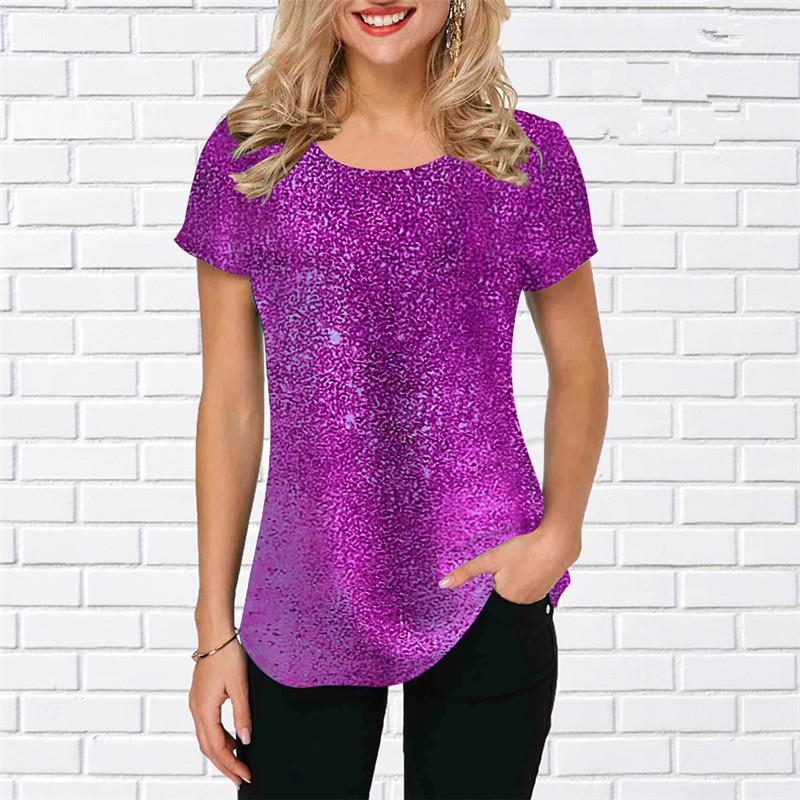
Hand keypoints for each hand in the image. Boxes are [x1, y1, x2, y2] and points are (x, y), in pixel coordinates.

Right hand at [188, 639, 251, 787]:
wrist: (215, 635)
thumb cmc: (227, 655)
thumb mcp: (240, 685)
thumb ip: (242, 714)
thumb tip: (245, 740)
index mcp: (205, 710)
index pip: (218, 747)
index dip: (231, 765)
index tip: (245, 776)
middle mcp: (196, 709)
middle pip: (208, 748)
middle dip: (225, 766)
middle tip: (240, 779)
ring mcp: (196, 704)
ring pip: (206, 738)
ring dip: (221, 753)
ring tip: (238, 763)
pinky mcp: (200, 698)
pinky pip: (207, 726)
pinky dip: (218, 738)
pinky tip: (231, 739)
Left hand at [438, 519, 580, 603]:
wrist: (557, 544)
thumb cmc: (524, 550)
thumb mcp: (490, 559)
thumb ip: (466, 572)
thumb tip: (442, 585)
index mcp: (507, 599)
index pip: (491, 597)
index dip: (492, 581)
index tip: (499, 571)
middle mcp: (523, 604)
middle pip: (505, 595)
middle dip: (504, 581)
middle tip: (511, 564)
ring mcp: (537, 598)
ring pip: (518, 591)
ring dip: (516, 580)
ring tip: (521, 565)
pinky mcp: (546, 590)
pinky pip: (531, 589)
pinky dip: (528, 579)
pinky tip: (530, 566)